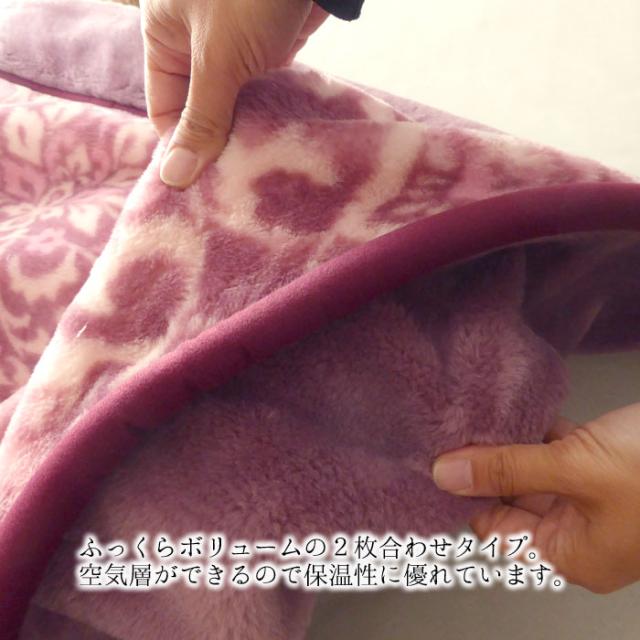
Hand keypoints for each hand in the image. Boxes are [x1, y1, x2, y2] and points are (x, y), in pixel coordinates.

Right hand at [140, 0, 327, 187]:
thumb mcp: (219, 58)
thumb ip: (201, 118)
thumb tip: (173, 177)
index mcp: (164, 38)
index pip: (165, 111)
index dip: (182, 149)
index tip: (204, 186)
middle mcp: (194, 44)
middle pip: (198, 111)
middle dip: (215, 145)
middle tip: (234, 187)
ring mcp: (232, 48)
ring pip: (231, 106)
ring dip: (243, 135)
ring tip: (256, 173)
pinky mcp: (266, 50)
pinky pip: (260, 94)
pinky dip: (267, 117)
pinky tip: (276, 146)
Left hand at [431, 403, 639, 592]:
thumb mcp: (577, 470)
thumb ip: (509, 470)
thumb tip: (446, 474)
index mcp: (572, 554)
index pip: (496, 529)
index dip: (464, 495)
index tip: (435, 460)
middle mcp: (578, 530)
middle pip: (512, 498)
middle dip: (485, 464)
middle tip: (448, 429)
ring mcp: (592, 496)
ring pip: (533, 470)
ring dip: (509, 443)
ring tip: (472, 414)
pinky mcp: (603, 463)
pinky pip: (557, 449)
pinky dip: (538, 430)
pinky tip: (514, 407)